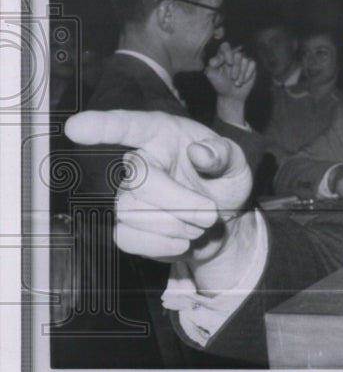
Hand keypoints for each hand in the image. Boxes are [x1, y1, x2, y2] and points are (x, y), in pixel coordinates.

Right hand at [65, 110, 253, 270]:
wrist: (222, 221)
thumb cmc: (224, 180)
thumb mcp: (236, 162)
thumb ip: (223, 154)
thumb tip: (201, 152)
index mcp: (161, 134)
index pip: (127, 126)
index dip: (102, 126)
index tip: (77, 127)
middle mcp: (138, 161)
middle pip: (140, 183)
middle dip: (181, 204)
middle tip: (210, 214)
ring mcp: (127, 195)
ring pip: (133, 213)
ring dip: (176, 225)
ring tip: (199, 224)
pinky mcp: (124, 226)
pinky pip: (127, 238)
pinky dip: (161, 245)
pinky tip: (182, 241)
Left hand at [206, 42, 256, 102]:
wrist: (231, 95)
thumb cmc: (220, 84)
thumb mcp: (212, 75)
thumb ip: (212, 65)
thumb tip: (218, 58)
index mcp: (222, 55)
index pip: (225, 46)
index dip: (228, 53)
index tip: (229, 63)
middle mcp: (233, 55)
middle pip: (238, 54)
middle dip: (236, 68)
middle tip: (233, 78)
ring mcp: (243, 60)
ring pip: (246, 60)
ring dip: (242, 73)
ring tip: (237, 82)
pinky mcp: (251, 65)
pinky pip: (252, 64)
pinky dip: (248, 74)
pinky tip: (243, 81)